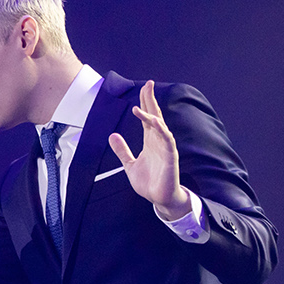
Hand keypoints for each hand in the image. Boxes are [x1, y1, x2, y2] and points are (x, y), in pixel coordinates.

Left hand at [107, 80, 191, 219]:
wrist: (159, 199)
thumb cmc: (149, 182)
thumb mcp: (129, 164)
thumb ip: (122, 150)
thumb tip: (112, 135)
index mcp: (150, 141)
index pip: (148, 117)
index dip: (146, 103)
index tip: (144, 88)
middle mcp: (159, 141)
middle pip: (155, 116)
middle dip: (151, 100)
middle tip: (149, 84)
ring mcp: (166, 148)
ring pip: (160, 126)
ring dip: (152, 115)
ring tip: (141, 104)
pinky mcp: (170, 157)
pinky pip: (167, 140)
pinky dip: (161, 130)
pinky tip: (155, 122)